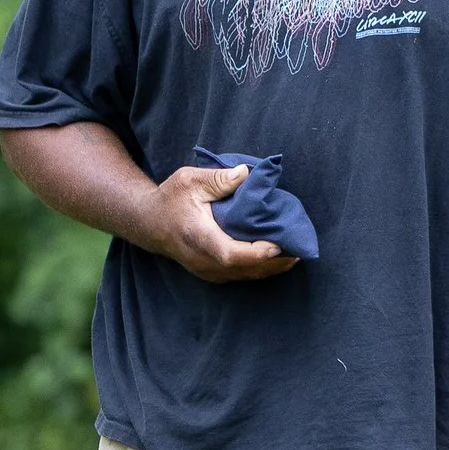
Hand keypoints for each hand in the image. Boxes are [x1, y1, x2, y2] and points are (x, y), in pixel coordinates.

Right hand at [141, 162, 298, 282]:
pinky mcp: (212, 274)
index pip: (231, 254)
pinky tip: (277, 258)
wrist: (149, 223)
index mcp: (199, 237)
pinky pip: (241, 276)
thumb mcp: (190, 180)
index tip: (279, 244)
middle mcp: (204, 260)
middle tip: (300, 249)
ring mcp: (207, 271)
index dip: (258, 253)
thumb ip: (219, 178)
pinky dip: (261, 269)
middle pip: (245, 270)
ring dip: (271, 268)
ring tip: (295, 254)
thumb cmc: (171, 199)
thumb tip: (246, 173)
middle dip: (274, 263)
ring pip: (245, 276)